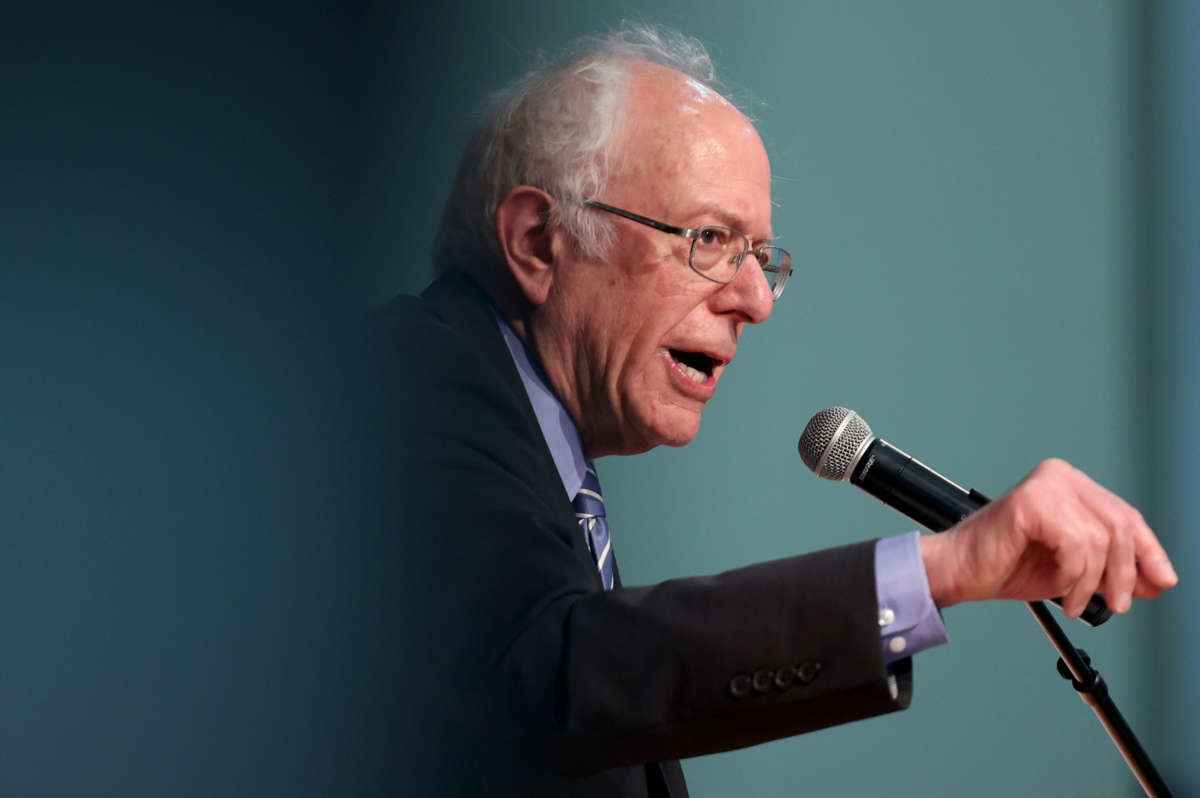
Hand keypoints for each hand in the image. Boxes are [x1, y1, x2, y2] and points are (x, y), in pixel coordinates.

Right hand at [919, 458, 1177, 616]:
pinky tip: (1059, 591)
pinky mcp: (1032, 501)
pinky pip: (1076, 544)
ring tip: (1073, 600)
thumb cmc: (1004, 565)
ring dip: (1091, 582)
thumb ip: (1113, 568)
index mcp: (1071, 485)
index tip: (1162, 581)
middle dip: (1124, 573)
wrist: (959, 572)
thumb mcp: (1074, 570)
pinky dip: (1072, 576)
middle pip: (1121, 525)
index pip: (1127, 515)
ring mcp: (1046, 485)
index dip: (1150, 552)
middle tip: (1117, 603)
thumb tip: (1156, 579)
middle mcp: (1060, 477)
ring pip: (1101, 539)